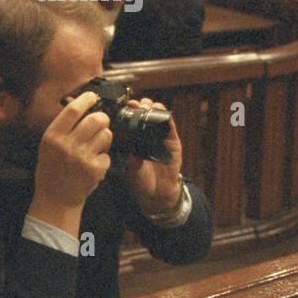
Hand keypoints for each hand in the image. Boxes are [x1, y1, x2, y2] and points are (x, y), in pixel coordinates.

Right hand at [28, 92, 112, 234]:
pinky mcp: (94, 169)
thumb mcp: (48, 146)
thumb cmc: (52, 170)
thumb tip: (77, 103)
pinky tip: (94, 164)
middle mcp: (67, 145)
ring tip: (96, 146)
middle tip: (101, 123)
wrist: (56, 200)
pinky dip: (104, 158)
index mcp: (53, 136)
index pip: (73, 110)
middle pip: (95, 119)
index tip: (92, 96)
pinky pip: (108, 155)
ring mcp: (82, 157)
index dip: (86, 99)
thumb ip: (62, 127)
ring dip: (105, 137)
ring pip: (106, 134)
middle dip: (103, 118)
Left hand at [122, 98, 183, 216]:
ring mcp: (160, 137)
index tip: (125, 106)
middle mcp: (146, 135)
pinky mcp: (172, 140)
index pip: (131, 120)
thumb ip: (131, 160)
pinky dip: (166, 116)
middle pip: (144, 113)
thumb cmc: (142, 182)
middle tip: (137, 104)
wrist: (158, 193)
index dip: (129, 111)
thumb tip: (128, 149)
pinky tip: (161, 112)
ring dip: (153, 107)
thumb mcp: (132, 170)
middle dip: (141, 105)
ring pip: (157, 115)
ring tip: (148, 106)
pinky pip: (170, 125)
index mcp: (133, 140)